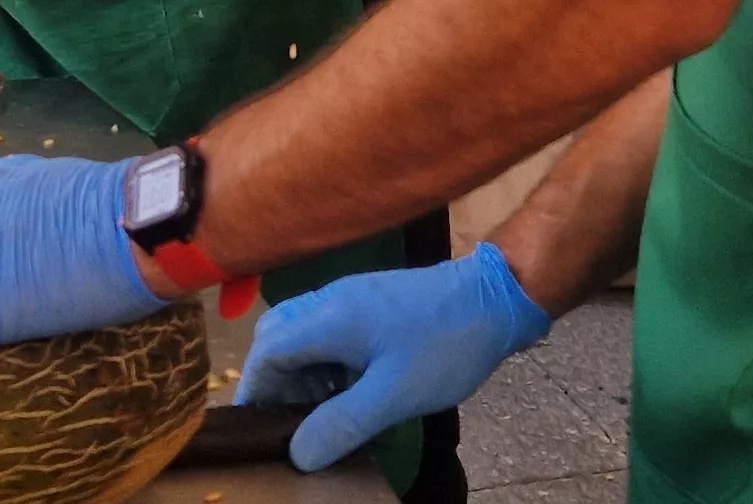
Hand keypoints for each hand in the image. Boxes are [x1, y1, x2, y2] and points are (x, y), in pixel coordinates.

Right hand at [236, 245, 552, 472]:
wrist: (497, 297)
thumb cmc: (445, 345)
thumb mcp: (394, 394)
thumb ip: (342, 424)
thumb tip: (298, 454)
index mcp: (327, 318)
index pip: (265, 350)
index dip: (255, 390)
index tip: (260, 427)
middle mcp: (330, 301)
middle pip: (277, 338)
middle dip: (276, 382)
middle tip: (291, 423)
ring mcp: (352, 300)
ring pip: (303, 336)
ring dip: (303, 374)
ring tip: (321, 415)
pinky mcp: (372, 305)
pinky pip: (329, 333)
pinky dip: (327, 364)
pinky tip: (349, 392)